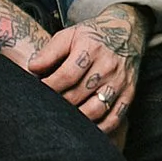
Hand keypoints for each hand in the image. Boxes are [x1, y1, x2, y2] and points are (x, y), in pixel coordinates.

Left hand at [23, 6, 144, 134]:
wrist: (126, 31)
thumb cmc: (93, 36)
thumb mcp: (70, 34)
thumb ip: (49, 52)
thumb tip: (32, 68)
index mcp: (91, 48)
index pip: (67, 75)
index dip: (49, 87)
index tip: (37, 92)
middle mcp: (108, 66)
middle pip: (78, 94)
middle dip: (58, 104)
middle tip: (45, 108)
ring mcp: (120, 82)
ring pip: (96, 109)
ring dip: (76, 119)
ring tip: (62, 119)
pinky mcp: (129, 94)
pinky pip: (114, 118)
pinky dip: (99, 128)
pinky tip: (85, 129)